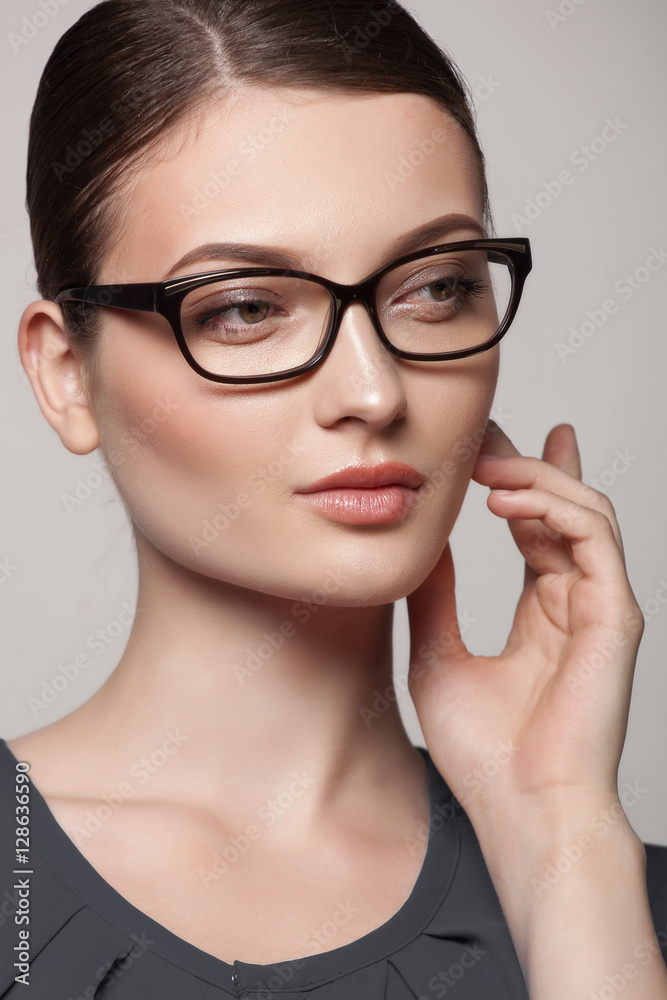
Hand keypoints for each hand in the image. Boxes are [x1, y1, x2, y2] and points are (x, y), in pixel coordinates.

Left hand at [406, 421, 643, 826]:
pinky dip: (556, 506)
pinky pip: (595, 538)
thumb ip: (436, 597)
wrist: (521, 811)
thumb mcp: (437, 654)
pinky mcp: (615, 617)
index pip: (538, 527)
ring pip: (584, 512)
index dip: (522, 481)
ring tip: (488, 464)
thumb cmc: (483, 753)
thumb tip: (421, 545)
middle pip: (563, 508)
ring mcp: (599, 608)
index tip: (491, 445)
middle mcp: (576, 603)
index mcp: (543, 614)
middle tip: (486, 433)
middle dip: (527, 462)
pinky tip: (508, 498)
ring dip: (537, 477)